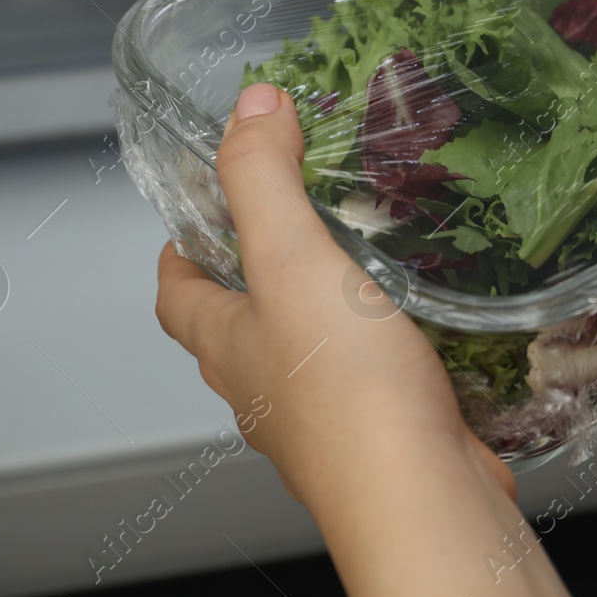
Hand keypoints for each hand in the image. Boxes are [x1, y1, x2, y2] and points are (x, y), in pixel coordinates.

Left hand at [156, 82, 581, 596]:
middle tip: (300, 216)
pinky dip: (383, 349)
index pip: (175, 293)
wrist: (417, 492)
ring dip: (324, 310)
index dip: (179, 249)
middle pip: (237, 324)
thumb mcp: (293, 258)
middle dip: (257, 272)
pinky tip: (421, 325)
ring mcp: (319, 419)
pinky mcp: (378, 435)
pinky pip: (369, 382)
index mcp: (226, 344)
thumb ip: (265, 178)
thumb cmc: (345, 385)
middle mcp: (261, 387)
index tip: (204, 208)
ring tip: (367, 257)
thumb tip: (249, 104)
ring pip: (305, 354)